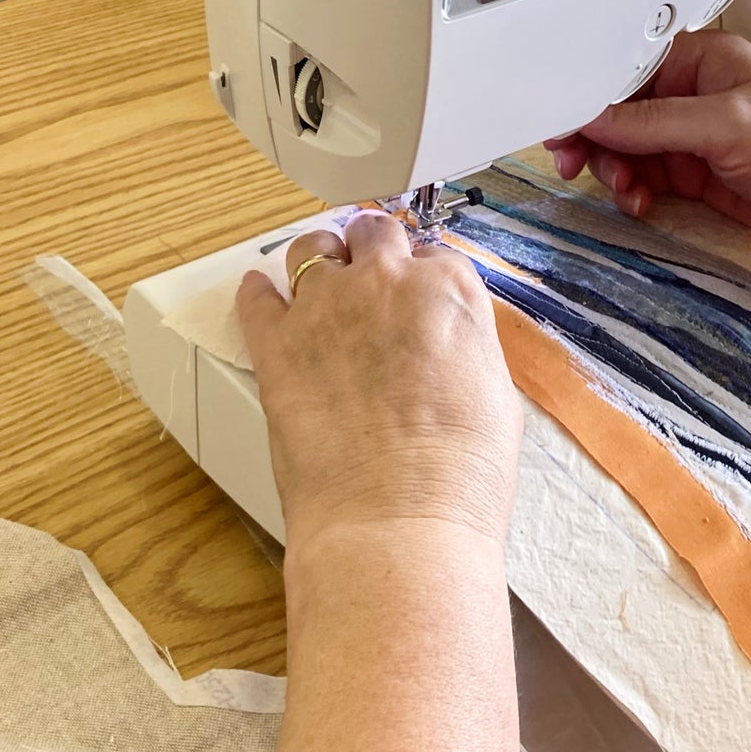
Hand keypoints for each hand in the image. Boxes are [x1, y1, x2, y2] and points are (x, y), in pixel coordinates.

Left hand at [235, 211, 523, 546]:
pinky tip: (258, 292)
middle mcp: (383, 282)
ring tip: (318, 277)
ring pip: (311, 248)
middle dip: (371, 247)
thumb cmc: (457, 475)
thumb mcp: (495, 395)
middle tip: (369, 272)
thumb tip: (449, 344)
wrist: (398, 519)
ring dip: (318, 258)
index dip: (423, 274)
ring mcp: (323, 307)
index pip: (433, 254)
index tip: (416, 290)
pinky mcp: (275, 342)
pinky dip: (257, 293)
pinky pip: (255, 298)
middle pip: (372, 233)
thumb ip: (466, 347)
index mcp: (447, 290)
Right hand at [545, 29, 750, 303]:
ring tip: (626, 190)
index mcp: (704, 61)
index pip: (624, 71)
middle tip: (576, 164)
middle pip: (616, 114)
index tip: (559, 122)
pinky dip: (635, 194)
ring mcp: (696, 140)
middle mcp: (695, 97)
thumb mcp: (730, 125)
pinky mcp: (700, 180)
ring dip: (614, 172)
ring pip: (626, 152)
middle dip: (595, 140)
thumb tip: (591, 117)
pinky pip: (646, 182)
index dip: (587, 96)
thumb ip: (654, 121)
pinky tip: (643, 204)